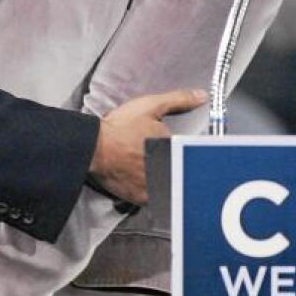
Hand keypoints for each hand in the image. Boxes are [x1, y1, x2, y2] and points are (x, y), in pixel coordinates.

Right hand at [89, 89, 207, 204]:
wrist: (93, 148)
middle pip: (179, 168)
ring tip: (144, 167)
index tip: (164, 144)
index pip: (188, 150)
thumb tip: (202, 96)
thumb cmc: (120, 127)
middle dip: (170, 162)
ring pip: (168, 184)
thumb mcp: (150, 106)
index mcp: (175, 148)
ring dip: (163, 177)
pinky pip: (154, 197)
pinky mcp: (143, 198)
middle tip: (149, 154)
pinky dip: (151, 190)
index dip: (178, 146)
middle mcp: (169, 170)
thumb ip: (179, 100)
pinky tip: (140, 178)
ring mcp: (157, 186)